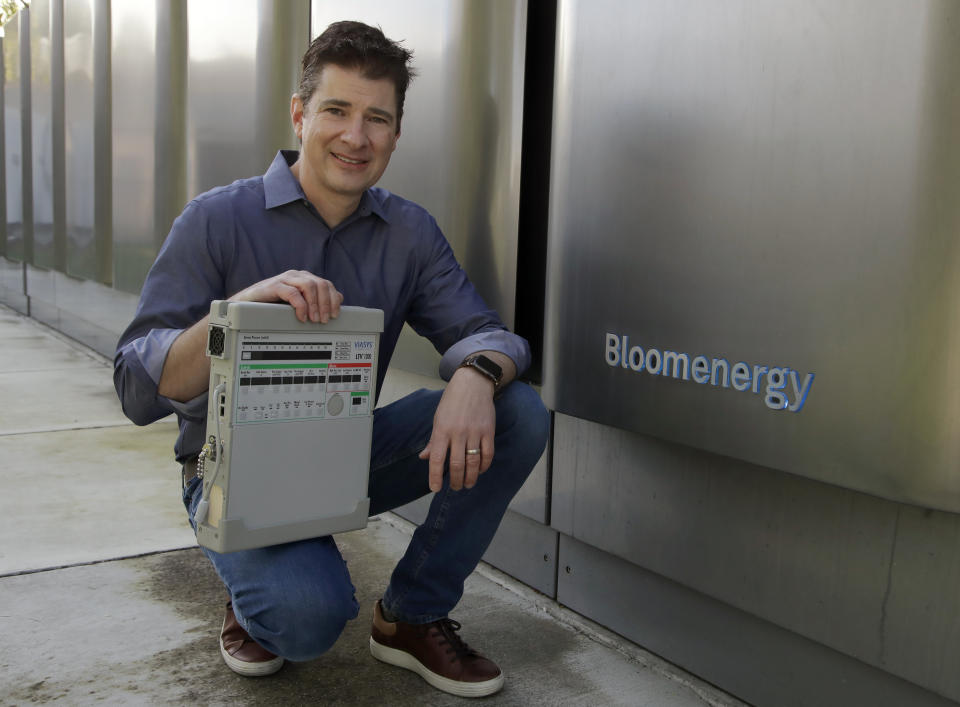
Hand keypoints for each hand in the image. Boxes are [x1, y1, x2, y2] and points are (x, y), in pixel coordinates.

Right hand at [230, 270, 342, 322]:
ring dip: (315, 304)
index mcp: (304, 279)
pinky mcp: (274, 285)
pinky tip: (301, 316)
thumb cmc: (272, 304)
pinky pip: (292, 293)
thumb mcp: (298, 303)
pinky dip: (300, 305)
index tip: (335, 315)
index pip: (327, 284)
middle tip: (324, 320)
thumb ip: (317, 299)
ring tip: (314, 319)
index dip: (333, 300)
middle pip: (321, 284)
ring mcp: (285, 279)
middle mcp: (297, 276)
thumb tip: (339, 298)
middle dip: (326, 304)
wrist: (245, 304)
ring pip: (309, 286)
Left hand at [418, 367, 495, 491]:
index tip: (435, 488)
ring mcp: (474, 432)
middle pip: (457, 464)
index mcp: (442, 430)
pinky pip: (487, 454)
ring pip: (473, 462)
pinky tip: (480, 470)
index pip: (437, 459)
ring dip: (471, 477)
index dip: (435, 476)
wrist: (473, 384)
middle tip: (456, 487)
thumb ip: (434, 440)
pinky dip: (484, 466)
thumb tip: (424, 457)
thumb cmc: (452, 401)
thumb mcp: (438, 419)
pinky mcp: (488, 430)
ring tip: (468, 484)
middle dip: (456, 481)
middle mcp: (458, 432)